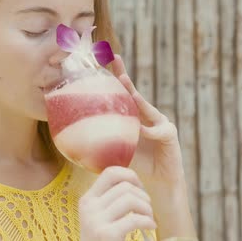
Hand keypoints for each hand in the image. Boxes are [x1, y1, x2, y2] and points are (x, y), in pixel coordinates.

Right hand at [79, 166, 155, 240]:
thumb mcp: (100, 217)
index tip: (139, 189)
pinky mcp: (106, 235)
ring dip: (147, 208)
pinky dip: (148, 221)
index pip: (110, 172)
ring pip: (130, 199)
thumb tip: (133, 179)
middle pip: (124, 186)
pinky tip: (150, 227)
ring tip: (149, 219)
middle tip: (147, 209)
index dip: (130, 176)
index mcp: (87, 200)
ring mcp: (95, 221)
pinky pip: (134, 219)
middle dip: (143, 195)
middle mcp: (88, 207)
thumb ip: (111, 200)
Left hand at [111, 55, 185, 185]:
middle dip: (123, 76)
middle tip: (115, 60)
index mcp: (131, 117)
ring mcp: (158, 122)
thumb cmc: (135, 165)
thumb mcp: (114, 151)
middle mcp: (145, 115)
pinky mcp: (169, 133)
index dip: (112, 76)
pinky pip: (158, 130)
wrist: (157, 182)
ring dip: (137, 98)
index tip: (101, 60)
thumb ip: (101, 143)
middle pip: (132, 92)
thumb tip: (72, 140)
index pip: (119, 94)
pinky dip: (150, 131)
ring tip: (127, 86)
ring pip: (146, 108)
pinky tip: (142, 131)